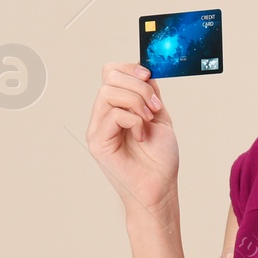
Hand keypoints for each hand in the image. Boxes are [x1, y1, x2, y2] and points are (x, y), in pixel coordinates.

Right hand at [86, 61, 177, 216]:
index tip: (150, 77)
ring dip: (137, 101)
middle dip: (138, 85)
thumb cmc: (160, 160)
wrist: (160, 189)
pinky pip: (113, 114)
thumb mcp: (159, 116)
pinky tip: (142, 136)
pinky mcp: (97, 142)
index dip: (130, 68)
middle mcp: (103, 115)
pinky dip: (134, 120)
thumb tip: (144, 71)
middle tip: (154, 106)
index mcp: (116, 107)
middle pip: (109, 76)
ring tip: (148, 121)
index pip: (111, 72)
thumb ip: (149, 93)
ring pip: (109, 91)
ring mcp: (97, 128)